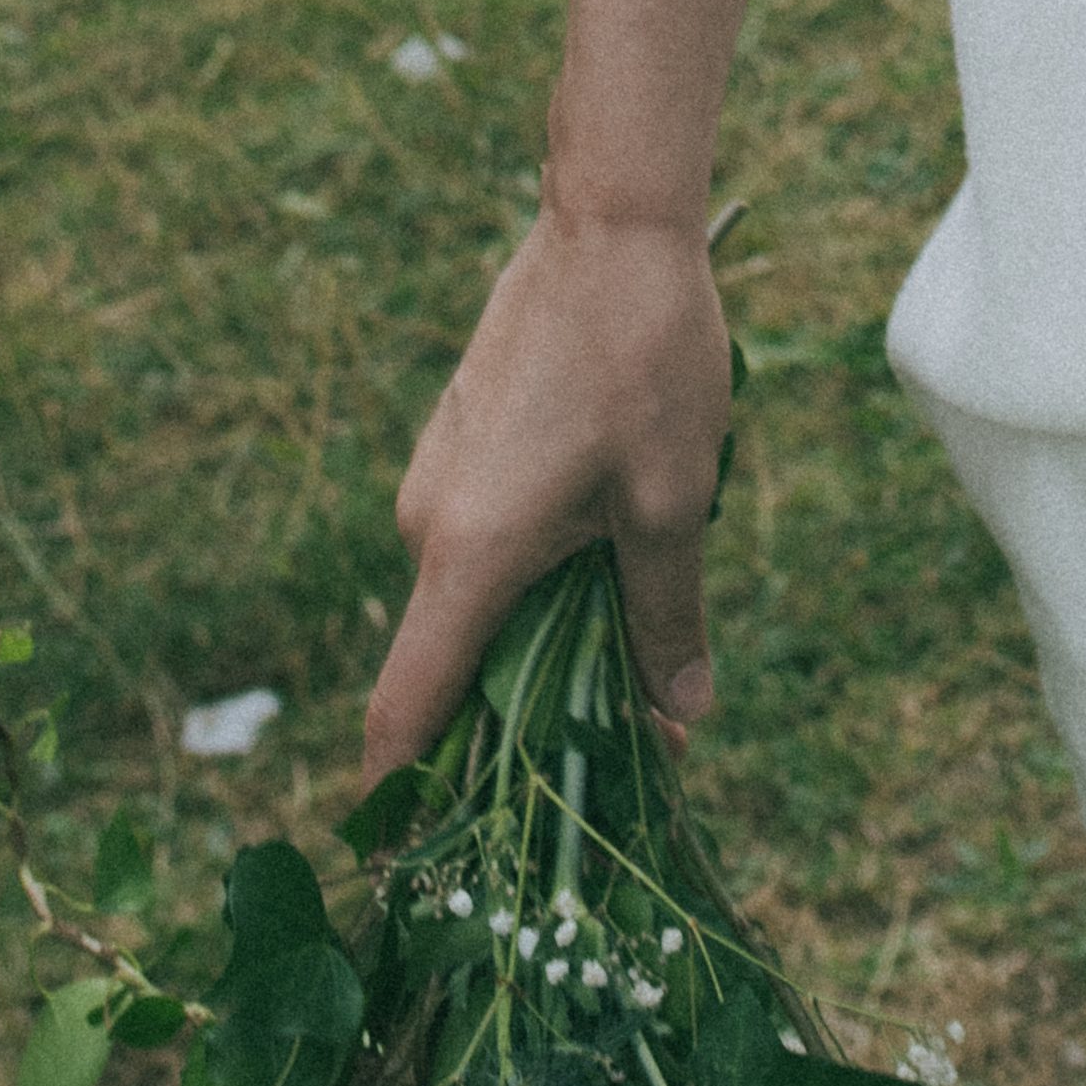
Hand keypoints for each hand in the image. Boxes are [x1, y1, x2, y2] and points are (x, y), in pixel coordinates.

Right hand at [360, 197, 733, 785]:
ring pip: (478, 601)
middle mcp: (427, 525)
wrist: (613, 221)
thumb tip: (682, 716)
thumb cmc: (646, 360)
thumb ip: (664, 617)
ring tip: (637, 650)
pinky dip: (534, 579)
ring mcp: (436, 480)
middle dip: (524, 720)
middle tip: (624, 754)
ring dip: (542, 638)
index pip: (405, 710)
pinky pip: (485, 546)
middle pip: (454, 664)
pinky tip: (612, 561)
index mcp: (466, 555)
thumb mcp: (674, 502)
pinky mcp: (459, 445)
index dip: (402, 798)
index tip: (416, 864)